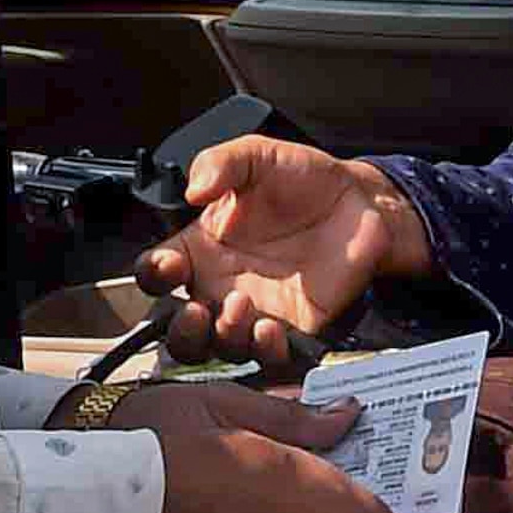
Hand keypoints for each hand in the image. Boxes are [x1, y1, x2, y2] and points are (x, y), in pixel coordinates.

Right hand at [135, 138, 427, 370]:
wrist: (359, 201)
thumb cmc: (302, 179)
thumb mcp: (257, 156)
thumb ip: (221, 164)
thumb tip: (193, 190)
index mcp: (200, 249)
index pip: (157, 273)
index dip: (153, 274)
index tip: (169, 265)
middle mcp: (220, 287)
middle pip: (181, 328)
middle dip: (181, 330)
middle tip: (196, 311)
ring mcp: (255, 313)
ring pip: (222, 347)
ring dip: (222, 337)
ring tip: (239, 307)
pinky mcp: (293, 331)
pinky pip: (271, 356)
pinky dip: (265, 351)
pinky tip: (269, 329)